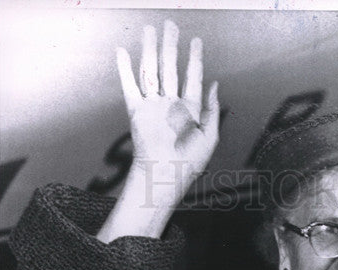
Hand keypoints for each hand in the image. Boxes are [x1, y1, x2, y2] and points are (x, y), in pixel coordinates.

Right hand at [117, 20, 219, 207]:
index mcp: (189, 110)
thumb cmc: (190, 163)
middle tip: (171, 25)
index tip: (196, 41)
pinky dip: (124, 69)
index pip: (192, 77)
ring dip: (149, 51)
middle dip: (170, 46)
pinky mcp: (137, 112)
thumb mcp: (210, 136)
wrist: (166, 176)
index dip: (194, 59)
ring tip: (149, 31)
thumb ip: (211, 109)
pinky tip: (122, 52)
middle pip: (170, 68)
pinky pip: (129, 86)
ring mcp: (152, 106)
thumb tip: (215, 84)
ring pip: (150, 71)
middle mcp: (170, 105)